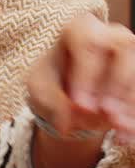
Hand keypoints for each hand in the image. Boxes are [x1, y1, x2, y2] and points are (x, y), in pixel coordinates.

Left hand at [26, 13, 134, 167]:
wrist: (67, 93)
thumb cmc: (51, 82)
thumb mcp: (41, 90)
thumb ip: (54, 102)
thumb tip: (68, 123)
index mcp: (80, 30)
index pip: (88, 43)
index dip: (87, 74)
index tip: (79, 103)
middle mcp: (110, 35)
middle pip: (124, 48)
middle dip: (117, 83)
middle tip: (105, 112)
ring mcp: (130, 54)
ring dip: (130, 101)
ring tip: (118, 127)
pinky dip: (133, 118)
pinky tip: (124, 137)